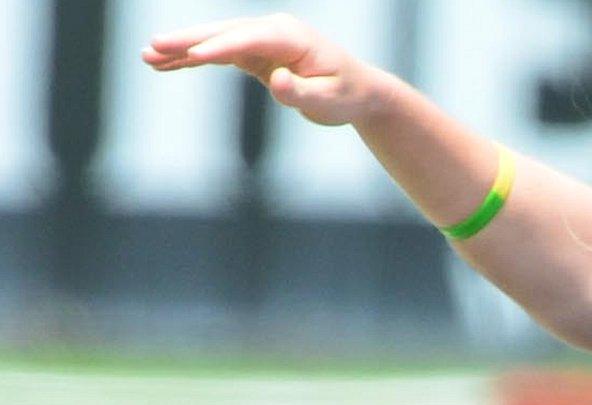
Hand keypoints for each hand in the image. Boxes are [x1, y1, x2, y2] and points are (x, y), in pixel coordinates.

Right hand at [142, 14, 387, 127]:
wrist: (358, 91)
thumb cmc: (346, 96)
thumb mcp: (329, 101)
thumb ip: (301, 93)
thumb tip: (277, 82)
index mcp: (292, 37)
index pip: (250, 39)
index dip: (222, 47)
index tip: (196, 56)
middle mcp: (273, 31)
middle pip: (224, 33)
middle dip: (188, 40)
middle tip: (153, 46)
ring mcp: (261, 40)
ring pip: (216, 41)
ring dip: (182, 49)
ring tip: (148, 56)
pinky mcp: (255, 53)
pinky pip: (219, 54)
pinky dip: (194, 59)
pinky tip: (166, 65)